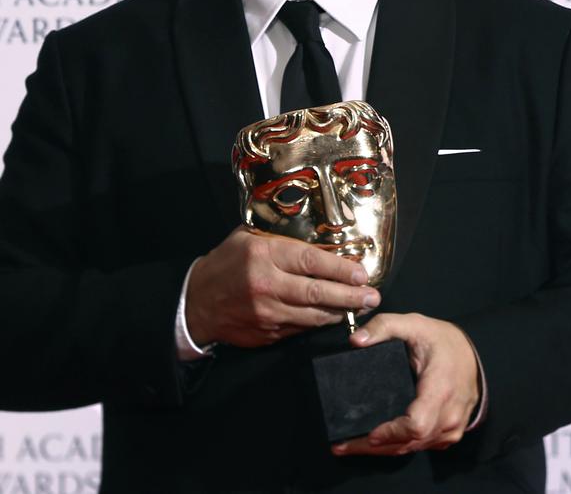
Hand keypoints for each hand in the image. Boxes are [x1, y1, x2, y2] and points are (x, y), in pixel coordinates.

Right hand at [185, 227, 380, 347]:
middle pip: (318, 292)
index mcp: (263, 255)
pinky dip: (320, 322)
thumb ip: (281, 240)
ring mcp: (267, 313)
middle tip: (373, 296)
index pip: (311, 261)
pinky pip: (301, 328)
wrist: (196, 302)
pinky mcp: (267, 333)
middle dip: (351, 295)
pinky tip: (333, 316)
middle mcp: (267, 285)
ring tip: (361, 306)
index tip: (362, 273)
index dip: (341, 268)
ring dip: (341, 311)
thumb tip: (319, 241)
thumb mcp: (248, 239)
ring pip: (314, 315)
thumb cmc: (226, 263)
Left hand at [332, 313, 478, 455]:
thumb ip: (384, 326)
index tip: (370, 432)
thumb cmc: (442, 340)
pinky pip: (420, 447)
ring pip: (413, 448)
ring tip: (349, 445)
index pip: (418, 424)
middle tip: (341, 445)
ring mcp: (451, 428)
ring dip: (381, 451)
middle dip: (374, 447)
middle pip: (410, 443)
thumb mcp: (413, 323)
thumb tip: (356, 340)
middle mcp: (449, 415)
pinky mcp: (447, 434)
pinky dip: (396, 447)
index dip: (392, 432)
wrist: (470, 353)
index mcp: (441, 388)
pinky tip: (373, 445)